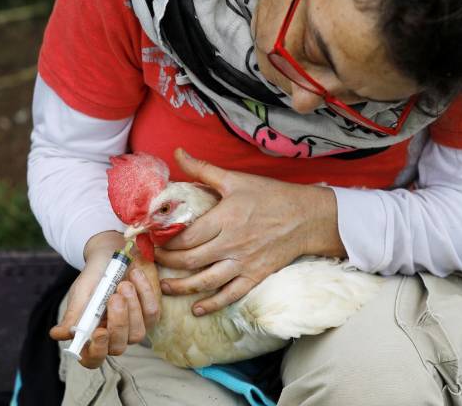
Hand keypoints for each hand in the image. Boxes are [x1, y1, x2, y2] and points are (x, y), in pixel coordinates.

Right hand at [50, 231, 160, 368]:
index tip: (99, 332)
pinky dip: (144, 292)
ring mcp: (132, 328)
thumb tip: (57, 335)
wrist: (113, 254)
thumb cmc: (94, 277)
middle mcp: (112, 336)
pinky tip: (135, 275)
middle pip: (118, 347)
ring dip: (133, 307)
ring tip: (124, 283)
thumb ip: (74, 314)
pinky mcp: (149, 316)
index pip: (93, 359)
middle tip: (115, 296)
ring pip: (138, 333)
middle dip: (118, 322)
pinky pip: (152, 313)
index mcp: (90, 335)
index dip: (96, 351)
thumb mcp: (82, 293)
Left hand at [155, 148, 344, 315]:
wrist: (308, 217)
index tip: (153, 238)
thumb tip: (178, 153)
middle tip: (154, 259)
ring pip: (206, 281)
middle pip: (190, 260)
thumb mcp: (236, 179)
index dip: (166, 240)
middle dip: (167, 262)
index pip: (187, 236)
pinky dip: (213, 304)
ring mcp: (244, 262)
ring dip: (182, 287)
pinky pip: (230, 295)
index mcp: (225, 218)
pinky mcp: (255, 276)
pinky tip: (197, 309)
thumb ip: (203, 169)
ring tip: (165, 286)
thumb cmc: (272, 196)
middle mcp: (231, 244)